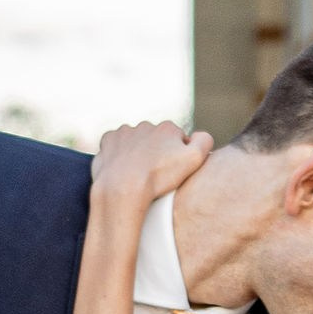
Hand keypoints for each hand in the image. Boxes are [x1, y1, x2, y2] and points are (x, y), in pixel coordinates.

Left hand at [91, 119, 211, 209]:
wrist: (123, 188)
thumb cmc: (159, 177)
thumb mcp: (194, 159)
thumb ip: (204, 141)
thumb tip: (198, 135)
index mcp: (167, 128)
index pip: (178, 140)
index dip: (178, 156)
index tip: (173, 171)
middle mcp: (146, 125)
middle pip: (156, 139)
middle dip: (157, 152)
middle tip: (156, 174)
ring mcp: (125, 131)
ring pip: (136, 141)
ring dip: (138, 152)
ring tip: (138, 172)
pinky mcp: (108, 140)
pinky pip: (116, 144)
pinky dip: (120, 153)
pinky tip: (123, 166)